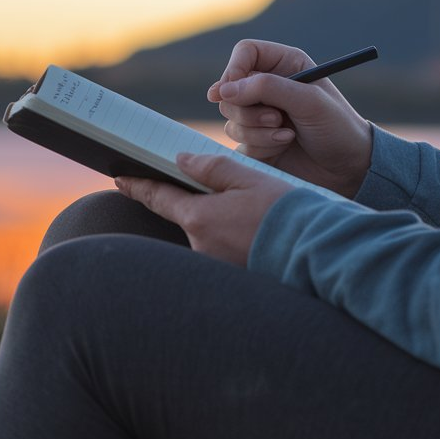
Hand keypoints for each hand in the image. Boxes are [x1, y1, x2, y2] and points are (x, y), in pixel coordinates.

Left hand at [114, 152, 292, 265]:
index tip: (121, 179)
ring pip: (207, 235)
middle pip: (187, 217)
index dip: (139, 186)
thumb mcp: (249, 178)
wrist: (318, 253)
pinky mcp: (231, 278)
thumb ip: (212, 168)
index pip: (159, 198)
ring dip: (221, 223)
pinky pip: (222, 252)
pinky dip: (233, 240)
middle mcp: (200, 246)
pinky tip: (258, 234)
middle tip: (230, 194)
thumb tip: (181, 160)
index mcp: (200, 217)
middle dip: (199, 203)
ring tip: (256, 216)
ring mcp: (214, 265)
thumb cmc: (285, 211)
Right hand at [208, 39, 372, 197]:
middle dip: (248, 109)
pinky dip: (259, 146)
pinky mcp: (256, 142)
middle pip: (230, 89)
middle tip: (276, 118)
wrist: (349, 168)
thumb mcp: (308, 101)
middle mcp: (269, 87)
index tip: (230, 91)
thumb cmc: (337, 127)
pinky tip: (283, 147)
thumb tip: (222, 90)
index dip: (234, 69)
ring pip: (232, 118)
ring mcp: (260, 116)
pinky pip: (239, 142)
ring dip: (256, 130)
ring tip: (287, 135)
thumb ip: (267, 88)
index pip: (244, 53)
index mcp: (284, 65)